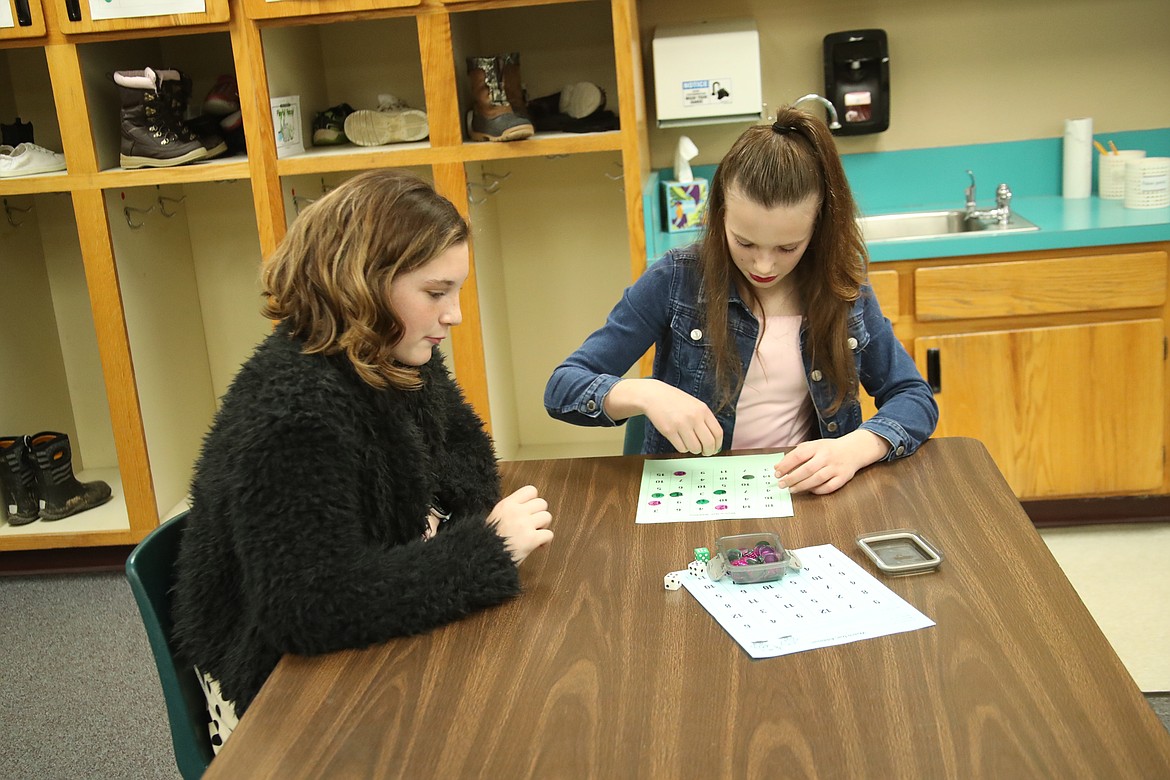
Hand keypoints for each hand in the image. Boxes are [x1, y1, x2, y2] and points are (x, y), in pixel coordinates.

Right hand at [487, 485, 553, 563]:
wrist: (483, 558)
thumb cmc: (487, 542)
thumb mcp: (494, 518)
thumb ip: (509, 511)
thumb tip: (527, 509)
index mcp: (506, 504)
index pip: (530, 490)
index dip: (533, 501)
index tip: (530, 511)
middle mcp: (516, 511)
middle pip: (542, 503)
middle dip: (540, 514)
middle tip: (534, 524)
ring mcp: (524, 524)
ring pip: (547, 517)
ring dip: (544, 527)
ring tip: (535, 534)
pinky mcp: (531, 539)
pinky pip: (549, 534)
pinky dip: (546, 541)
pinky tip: (538, 545)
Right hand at [607, 379, 721, 455]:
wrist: (654, 396)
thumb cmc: (675, 401)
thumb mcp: (695, 405)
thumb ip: (705, 420)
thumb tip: (713, 441)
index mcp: (703, 410)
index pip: (717, 433)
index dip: (717, 444)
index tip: (714, 449)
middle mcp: (694, 417)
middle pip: (708, 443)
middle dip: (708, 452)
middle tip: (705, 452)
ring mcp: (681, 424)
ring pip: (695, 448)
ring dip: (694, 450)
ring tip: (689, 444)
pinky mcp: (669, 431)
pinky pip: (682, 448)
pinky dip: (682, 448)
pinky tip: (680, 440)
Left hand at [774, 430, 889, 494]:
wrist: (854, 450)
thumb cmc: (828, 449)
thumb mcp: (813, 445)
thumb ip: (797, 454)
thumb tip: (779, 467)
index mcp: (817, 446)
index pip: (798, 455)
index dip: (786, 465)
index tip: (777, 472)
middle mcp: (826, 456)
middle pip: (806, 469)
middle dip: (792, 478)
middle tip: (781, 484)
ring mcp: (835, 467)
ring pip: (817, 479)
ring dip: (802, 486)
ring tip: (791, 489)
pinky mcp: (843, 477)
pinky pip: (829, 487)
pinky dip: (818, 490)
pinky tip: (810, 490)